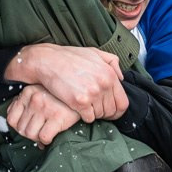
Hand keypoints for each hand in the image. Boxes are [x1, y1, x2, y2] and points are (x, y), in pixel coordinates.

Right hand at [4, 43, 126, 121]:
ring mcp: (92, 94)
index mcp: (109, 74)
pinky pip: (88, 118)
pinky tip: (78, 108)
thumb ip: (112, 62)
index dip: (117, 110)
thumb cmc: (69, 57)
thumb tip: (121, 77)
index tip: (110, 111)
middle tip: (95, 109)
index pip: (123, 103)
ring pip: (100, 115)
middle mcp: (103, 84)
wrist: (48, 61)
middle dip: (104, 113)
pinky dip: (84, 116)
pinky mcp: (79, 102)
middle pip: (112, 111)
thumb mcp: (94, 52)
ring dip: (93, 114)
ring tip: (85, 106)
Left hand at [6, 85, 80, 146]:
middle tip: (38, 131)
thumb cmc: (61, 96)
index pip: (11, 118)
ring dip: (37, 138)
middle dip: (29, 134)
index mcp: (27, 92)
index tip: (28, 127)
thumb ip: (26, 105)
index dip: (19, 127)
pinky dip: (47, 140)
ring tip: (45, 133)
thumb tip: (19, 125)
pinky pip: (43, 137)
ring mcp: (45, 108)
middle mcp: (34, 99)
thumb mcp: (40, 93)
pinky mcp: (57, 117)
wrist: (82, 93)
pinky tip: (52, 135)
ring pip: (30, 134)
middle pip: (21, 129)